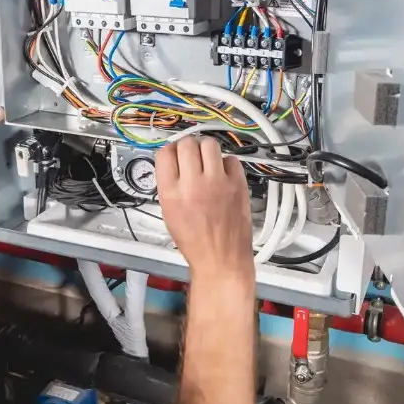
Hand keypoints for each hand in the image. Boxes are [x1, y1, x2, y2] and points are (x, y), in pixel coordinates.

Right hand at [156, 137, 254, 281]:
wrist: (221, 259)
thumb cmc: (195, 242)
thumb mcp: (169, 213)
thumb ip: (169, 185)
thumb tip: (172, 163)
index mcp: (171, 192)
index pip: (165, 153)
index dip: (169, 150)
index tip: (173, 153)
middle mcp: (193, 183)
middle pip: (187, 143)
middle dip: (187, 146)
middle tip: (191, 155)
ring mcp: (217, 182)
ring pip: (209, 144)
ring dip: (206, 149)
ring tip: (207, 160)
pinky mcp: (238, 184)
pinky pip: (231, 159)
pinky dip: (226, 163)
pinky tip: (222, 173)